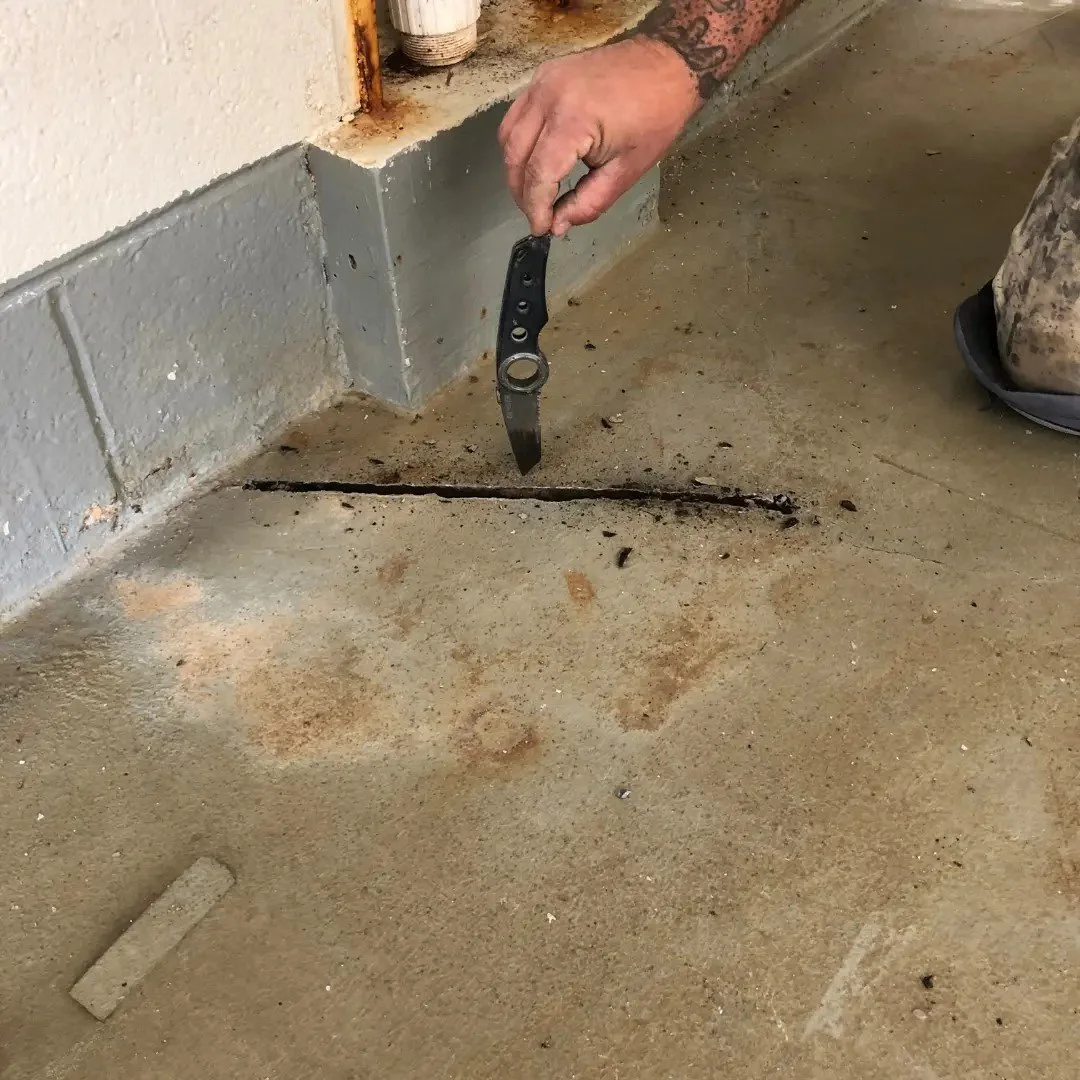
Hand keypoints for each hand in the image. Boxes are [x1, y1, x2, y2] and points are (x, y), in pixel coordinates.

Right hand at [498, 36, 701, 236]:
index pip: (539, 173)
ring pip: (509, 136)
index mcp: (574, 118)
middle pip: (516, 156)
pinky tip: (535, 162)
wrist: (668, 65)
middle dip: (523, 194)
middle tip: (539, 216)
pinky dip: (519, 144)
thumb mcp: (626, 171)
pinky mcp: (543, 76)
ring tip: (535, 193)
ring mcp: (543, 81)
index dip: (536, 207)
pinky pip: (517, 116)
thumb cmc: (656, 115)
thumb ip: (588, 202)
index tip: (541, 228)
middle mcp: (550, 95)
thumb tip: (558, 224)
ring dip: (517, 170)